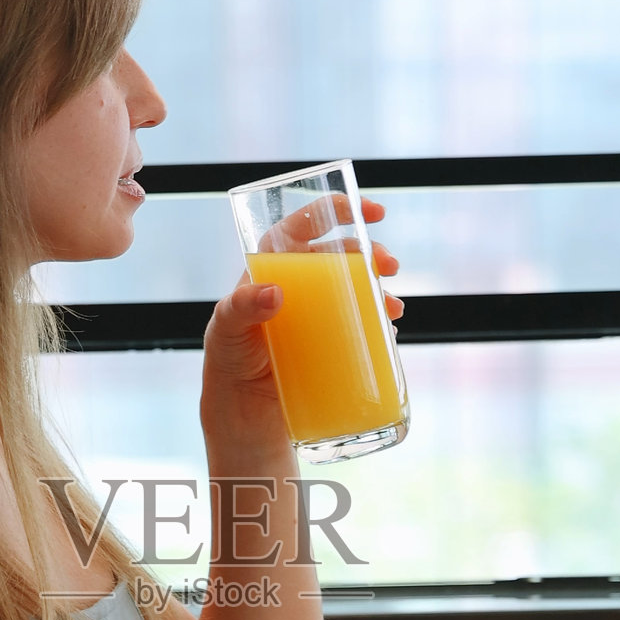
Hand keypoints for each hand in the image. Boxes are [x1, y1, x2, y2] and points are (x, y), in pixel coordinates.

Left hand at [202, 198, 401, 413]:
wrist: (242, 409)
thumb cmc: (227, 358)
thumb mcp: (226, 328)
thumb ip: (241, 307)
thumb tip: (275, 292)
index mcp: (273, 264)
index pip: (306, 224)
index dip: (338, 210)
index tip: (370, 212)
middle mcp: (298, 283)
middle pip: (341, 254)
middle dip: (371, 253)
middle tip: (389, 266)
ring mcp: (316, 313)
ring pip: (356, 288)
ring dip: (380, 289)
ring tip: (393, 307)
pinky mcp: (330, 341)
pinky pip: (360, 323)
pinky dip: (378, 321)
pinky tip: (388, 329)